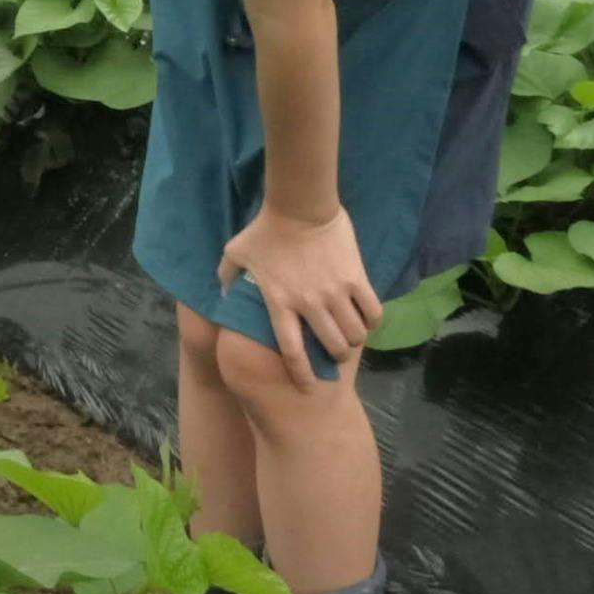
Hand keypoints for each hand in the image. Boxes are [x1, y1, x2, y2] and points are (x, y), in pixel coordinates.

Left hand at [217, 204, 382, 389]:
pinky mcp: (356, 279)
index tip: (307, 387)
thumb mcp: (236, 253)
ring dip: (354, 340)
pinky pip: (373, 311)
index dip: (301, 374)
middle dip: (335, 356)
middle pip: (331, 346)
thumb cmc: (264, 229)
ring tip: (352, 336)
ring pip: (354, 334)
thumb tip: (221, 293)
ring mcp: (335, 293)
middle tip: (336, 352)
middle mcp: (309, 305)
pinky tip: (368, 319)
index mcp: (279, 303)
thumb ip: (226, 277)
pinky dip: (372, 320)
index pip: (291, 351)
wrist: (299, 205)